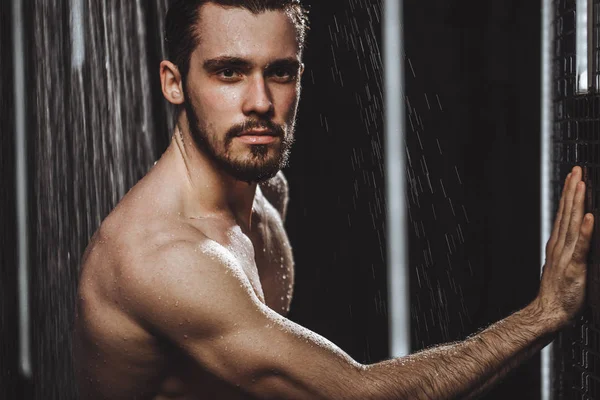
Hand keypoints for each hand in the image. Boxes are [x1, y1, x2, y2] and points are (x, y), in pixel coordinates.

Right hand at [536, 166, 594, 329]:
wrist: (550, 312)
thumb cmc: (559, 293)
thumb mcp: (563, 266)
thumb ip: (569, 249)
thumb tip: (576, 235)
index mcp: (559, 244)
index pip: (565, 213)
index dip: (569, 194)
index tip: (574, 177)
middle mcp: (561, 246)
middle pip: (567, 213)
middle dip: (572, 190)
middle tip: (577, 171)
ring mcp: (567, 255)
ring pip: (573, 224)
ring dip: (577, 203)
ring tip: (581, 185)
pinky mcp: (574, 267)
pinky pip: (581, 246)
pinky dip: (585, 231)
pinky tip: (589, 217)